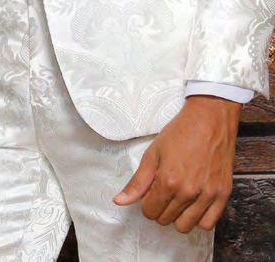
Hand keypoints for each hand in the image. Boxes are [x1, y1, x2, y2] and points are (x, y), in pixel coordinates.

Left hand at [113, 95, 241, 231]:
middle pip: (166, 219)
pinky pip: (208, 224)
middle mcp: (189, 191)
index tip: (152, 190)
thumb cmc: (182, 131)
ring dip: (178, 215)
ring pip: (185, 226)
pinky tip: (195, 205)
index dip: (147, 202)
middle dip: (161, 207)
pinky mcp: (223, 194)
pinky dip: (199, 219)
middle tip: (165, 189)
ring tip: (179, 197)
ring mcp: (208, 194)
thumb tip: (119, 201)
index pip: (150, 211)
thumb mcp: (153, 152)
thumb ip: (137, 181)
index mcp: (168, 181)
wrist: (210, 117)